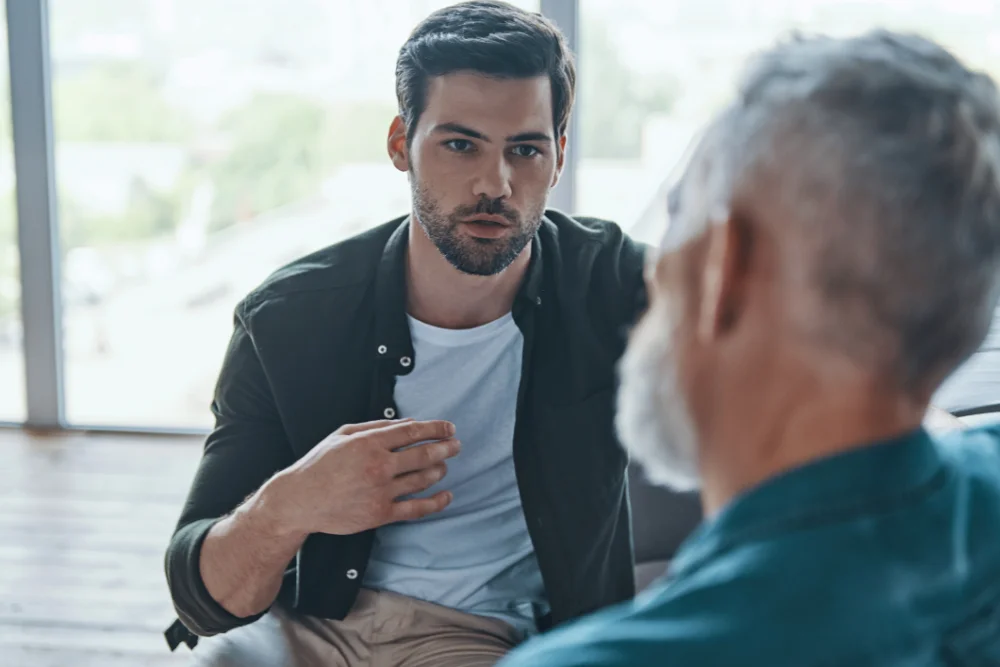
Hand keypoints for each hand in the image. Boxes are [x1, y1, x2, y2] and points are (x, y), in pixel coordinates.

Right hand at [271, 419, 460, 535]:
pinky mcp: (380, 514)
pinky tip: (446, 496)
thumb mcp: (343, 435)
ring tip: (445, 465)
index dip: (436, 429)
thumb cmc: (320, 464)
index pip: (413, 432)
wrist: (300, 501)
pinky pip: (416, 508)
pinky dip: (436, 503)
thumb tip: (408, 424)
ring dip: (439, 471)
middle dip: (445, 448)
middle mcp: (378, 466)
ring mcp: (381, 491)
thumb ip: (377, 427)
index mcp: (369, 443)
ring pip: (422, 480)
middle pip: (423, 455)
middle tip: (456, 445)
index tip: (449, 428)